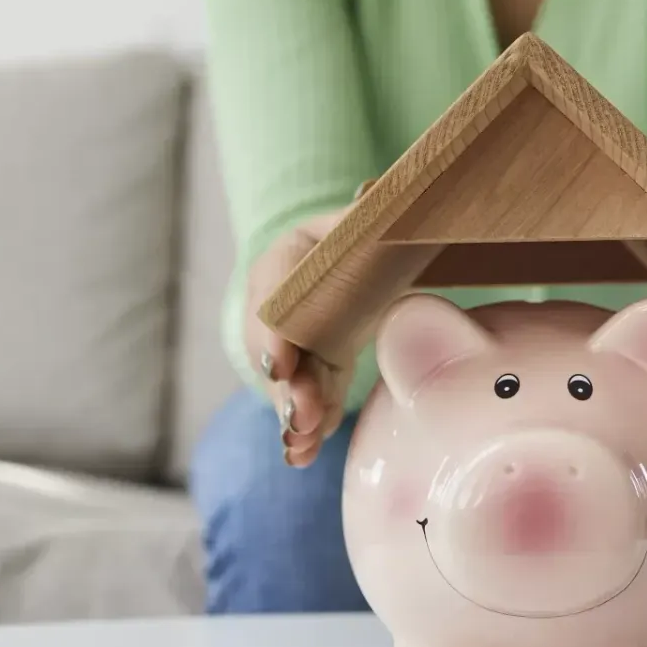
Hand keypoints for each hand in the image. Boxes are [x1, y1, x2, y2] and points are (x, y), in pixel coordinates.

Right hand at [243, 204, 356, 467]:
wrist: (354, 256)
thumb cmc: (360, 232)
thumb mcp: (362, 219)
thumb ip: (368, 211)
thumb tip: (371, 192)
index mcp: (290, 256)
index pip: (275, 293)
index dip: (275, 331)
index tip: (280, 363)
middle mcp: (280, 302)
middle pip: (277, 346)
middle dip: (287, 384)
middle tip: (301, 415)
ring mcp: (294, 340)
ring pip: (290, 380)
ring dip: (293, 413)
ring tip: (300, 444)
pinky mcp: (313, 369)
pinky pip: (309, 397)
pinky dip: (306, 426)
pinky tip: (301, 454)